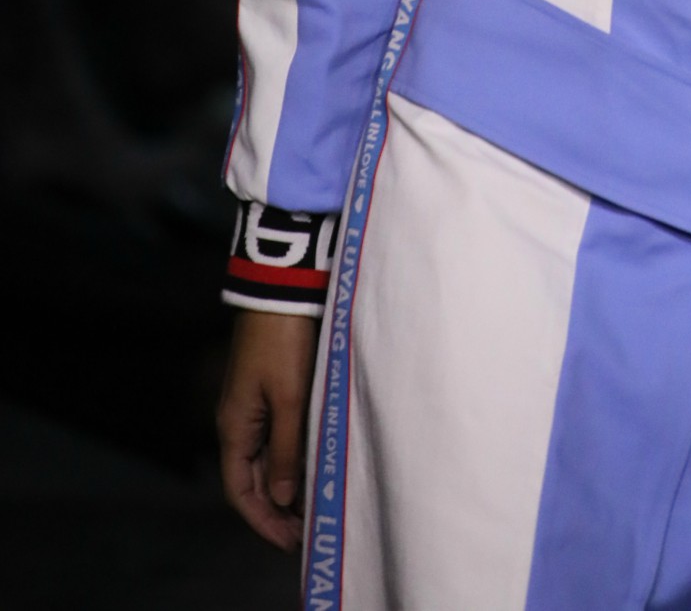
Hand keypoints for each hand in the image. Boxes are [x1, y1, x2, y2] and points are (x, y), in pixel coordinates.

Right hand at [217, 309, 318, 550]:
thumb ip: (287, 449)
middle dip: (277, 510)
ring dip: (286, 485)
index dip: (263, 521)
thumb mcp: (289, 398)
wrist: (282, 290)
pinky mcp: (269, 389)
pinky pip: (275, 437)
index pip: (241, 491)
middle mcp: (238, 420)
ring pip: (266, 459)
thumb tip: (284, 497)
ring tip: (314, 507)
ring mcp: (252, 404)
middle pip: (253, 479)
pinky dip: (291, 459)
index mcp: (234, 427)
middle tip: (307, 533)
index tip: (291, 542)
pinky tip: (312, 467)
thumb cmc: (284, 342)